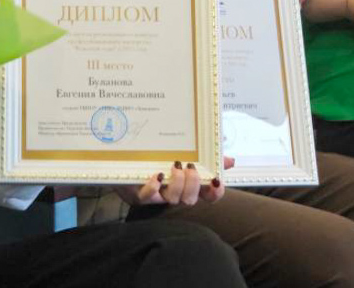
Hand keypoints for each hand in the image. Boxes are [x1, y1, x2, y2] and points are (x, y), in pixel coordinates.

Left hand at [116, 157, 232, 206]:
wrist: (123, 157)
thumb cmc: (157, 158)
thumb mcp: (185, 153)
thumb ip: (208, 157)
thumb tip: (230, 160)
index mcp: (187, 184)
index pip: (208, 196)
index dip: (215, 192)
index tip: (216, 180)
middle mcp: (174, 193)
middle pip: (191, 200)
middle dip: (194, 185)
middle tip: (190, 167)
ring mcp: (157, 195)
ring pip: (173, 199)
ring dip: (178, 184)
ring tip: (175, 167)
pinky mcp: (139, 194)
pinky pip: (148, 197)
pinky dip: (154, 187)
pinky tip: (157, 176)